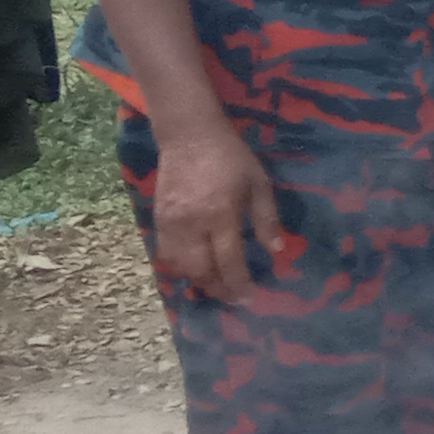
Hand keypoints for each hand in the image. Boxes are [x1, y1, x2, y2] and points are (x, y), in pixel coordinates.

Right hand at [147, 116, 290, 306]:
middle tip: (232, 299)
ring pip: (179, 266)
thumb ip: (266, 218)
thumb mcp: (259, 183)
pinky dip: (179, 267)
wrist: (190, 135)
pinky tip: (193, 270)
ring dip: (198, 281)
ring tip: (215, 287)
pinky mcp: (158, 219)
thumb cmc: (231, 157)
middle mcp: (193, 224)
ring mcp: (171, 223)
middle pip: (201, 270)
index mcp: (221, 214)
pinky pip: (165, 253)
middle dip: (217, 289)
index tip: (247, 299)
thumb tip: (275, 250)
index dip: (238, 284)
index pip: (228, 261)